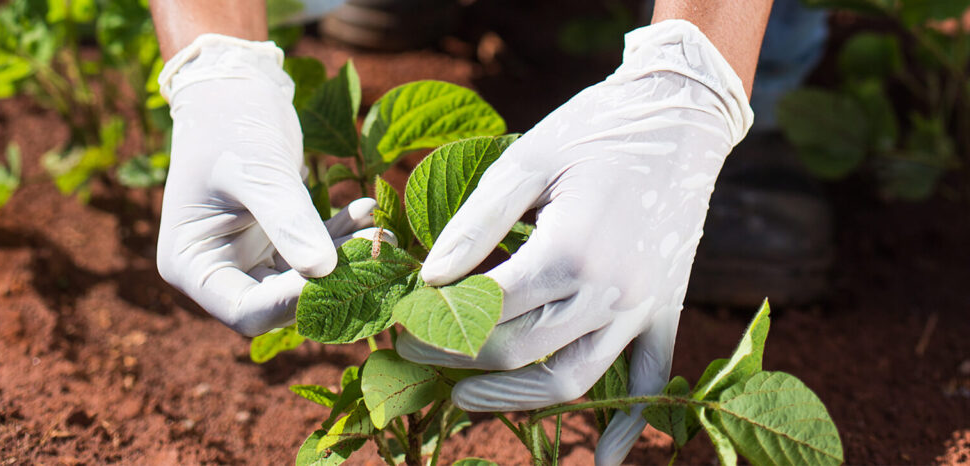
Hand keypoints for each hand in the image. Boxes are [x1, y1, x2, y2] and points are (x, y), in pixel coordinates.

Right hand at [156, 34, 372, 335]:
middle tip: (373, 250)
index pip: (246, 311)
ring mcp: (247, 259)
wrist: (232, 89)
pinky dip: (338, 235)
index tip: (337, 272)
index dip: (294, 302)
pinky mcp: (275, 242)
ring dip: (343, 259)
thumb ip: (289, 221)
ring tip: (381, 229)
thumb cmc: (231, 125)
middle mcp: (216, 271)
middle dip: (329, 282)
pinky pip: (312, 253)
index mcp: (191, 266)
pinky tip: (364, 209)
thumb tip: (324, 270)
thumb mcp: (260, 172)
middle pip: (278, 305)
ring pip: (304, 283)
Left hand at [395, 20, 752, 464]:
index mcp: (569, 251)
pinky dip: (629, 426)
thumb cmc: (594, 130)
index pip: (487, 313)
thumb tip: (429, 276)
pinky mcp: (666, 309)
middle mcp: (608, 291)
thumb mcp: (527, 159)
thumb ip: (476, 222)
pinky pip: (652, 380)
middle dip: (457, 361)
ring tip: (463, 397)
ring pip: (573, 380)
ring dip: (515, 400)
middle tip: (413, 351)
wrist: (678, 117)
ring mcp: (642, 306)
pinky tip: (603, 460)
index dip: (434, 325)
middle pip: (520, 353)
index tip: (399, 323)